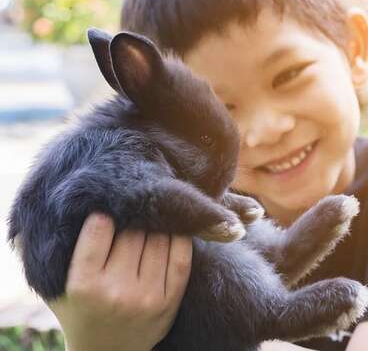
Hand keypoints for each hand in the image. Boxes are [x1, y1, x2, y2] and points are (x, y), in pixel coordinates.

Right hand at [47, 213, 192, 350]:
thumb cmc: (78, 311)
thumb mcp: (53, 288)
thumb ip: (39, 256)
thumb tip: (29, 221)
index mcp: (84, 286)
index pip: (98, 231)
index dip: (103, 215)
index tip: (104, 212)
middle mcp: (117, 292)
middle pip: (132, 233)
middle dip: (131, 218)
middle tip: (131, 211)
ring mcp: (147, 297)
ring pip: (159, 240)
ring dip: (156, 225)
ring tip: (150, 219)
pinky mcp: (171, 301)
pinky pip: (182, 257)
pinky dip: (179, 238)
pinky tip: (173, 229)